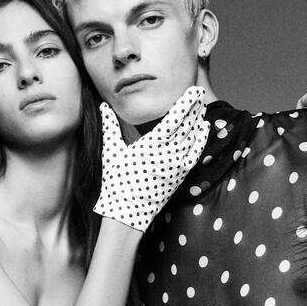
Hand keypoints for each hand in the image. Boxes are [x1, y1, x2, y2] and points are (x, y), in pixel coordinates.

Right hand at [95, 89, 209, 232]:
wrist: (128, 214)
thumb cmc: (117, 183)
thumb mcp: (112, 152)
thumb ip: (110, 126)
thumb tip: (102, 106)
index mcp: (152, 145)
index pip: (174, 119)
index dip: (185, 103)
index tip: (192, 91)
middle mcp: (168, 155)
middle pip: (187, 126)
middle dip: (194, 108)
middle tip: (199, 92)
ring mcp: (176, 167)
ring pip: (193, 140)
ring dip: (198, 122)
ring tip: (201, 107)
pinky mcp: (179, 177)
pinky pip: (194, 155)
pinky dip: (200, 141)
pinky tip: (204, 130)